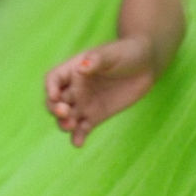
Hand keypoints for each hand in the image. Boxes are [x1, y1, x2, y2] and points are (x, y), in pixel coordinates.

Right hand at [44, 34, 160, 146]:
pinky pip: (82, 129)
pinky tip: (78, 143)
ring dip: (64, 124)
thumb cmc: (127, 52)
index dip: (50, 88)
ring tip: (71, 126)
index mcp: (74, 69)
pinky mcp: (95, 116)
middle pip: (55, 102)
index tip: (56, 96)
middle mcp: (75, 88)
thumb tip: (82, 67)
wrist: (146, 65)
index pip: (54, 79)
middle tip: (64, 112)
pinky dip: (78, 137)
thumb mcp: (112, 53)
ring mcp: (84, 103)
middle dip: (54, 109)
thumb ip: (97, 60)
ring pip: (66, 118)